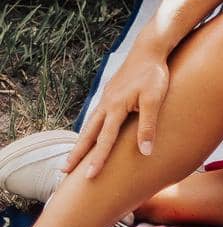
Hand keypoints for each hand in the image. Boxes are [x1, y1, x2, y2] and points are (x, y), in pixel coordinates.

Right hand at [63, 42, 170, 178]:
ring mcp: (107, 97)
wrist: (149, 49)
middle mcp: (106, 104)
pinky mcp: (110, 93)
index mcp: (115, 107)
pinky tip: (90, 132)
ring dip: (82, 141)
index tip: (88, 177)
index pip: (105, 140)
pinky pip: (97, 115)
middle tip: (64, 171)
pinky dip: (90, 127)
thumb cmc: (153, 74)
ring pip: (90, 123)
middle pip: (89, 133)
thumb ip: (148, 125)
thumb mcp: (154, 99)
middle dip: (77, 153)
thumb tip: (145, 152)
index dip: (97, 159)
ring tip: (73, 156)